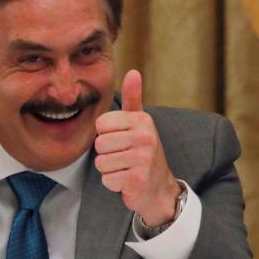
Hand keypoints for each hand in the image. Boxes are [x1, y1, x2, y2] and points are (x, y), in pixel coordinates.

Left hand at [94, 69, 179, 225]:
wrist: (159, 187)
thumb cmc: (143, 152)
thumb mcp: (140, 123)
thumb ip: (133, 98)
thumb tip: (133, 71)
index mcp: (142, 121)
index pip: (101, 124)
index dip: (105, 135)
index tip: (121, 140)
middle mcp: (145, 137)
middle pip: (99, 143)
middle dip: (107, 154)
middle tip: (124, 157)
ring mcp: (143, 159)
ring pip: (101, 162)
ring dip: (110, 169)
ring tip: (126, 168)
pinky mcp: (138, 179)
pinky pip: (108, 179)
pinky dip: (114, 184)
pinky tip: (127, 180)